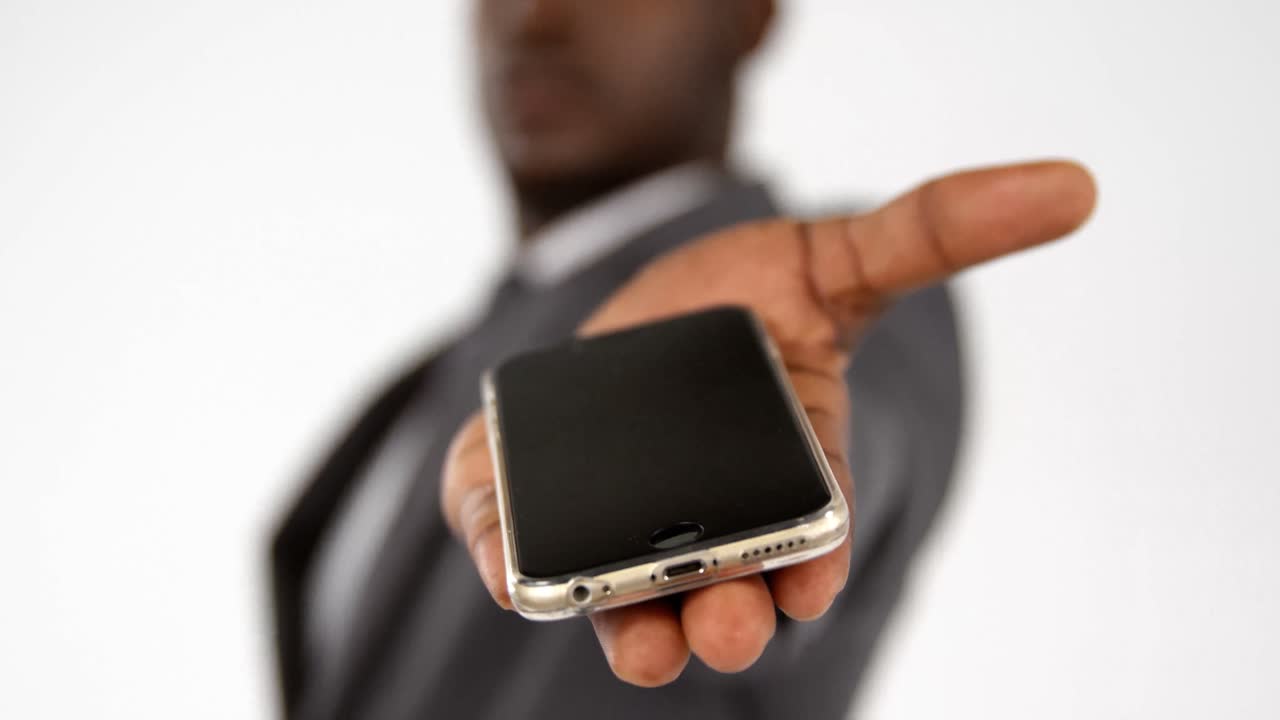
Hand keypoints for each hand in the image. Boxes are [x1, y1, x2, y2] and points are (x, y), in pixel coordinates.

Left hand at [441, 160, 1095, 685]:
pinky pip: (524, 553)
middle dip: (731, 619)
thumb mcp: (837, 258)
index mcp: (789, 482)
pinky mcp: (537, 512)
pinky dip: (518, 565)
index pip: (810, 537)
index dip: (814, 564)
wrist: (638, 311)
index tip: (809, 586)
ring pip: (630, 605)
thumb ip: (934, 233)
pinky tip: (514, 568)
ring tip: (640, 641)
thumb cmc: (744, 299)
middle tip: (729, 626)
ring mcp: (621, 532)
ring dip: (636, 629)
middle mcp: (713, 528)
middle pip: (726, 594)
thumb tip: (1069, 186)